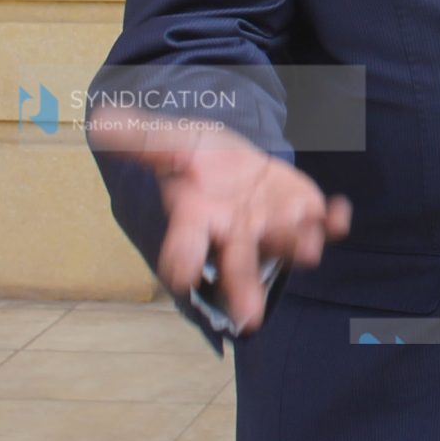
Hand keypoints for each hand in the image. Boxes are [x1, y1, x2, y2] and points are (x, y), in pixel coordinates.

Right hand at [88, 114, 348, 333]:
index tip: (181, 278)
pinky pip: (324, 225)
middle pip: (239, 266)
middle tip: (251, 318)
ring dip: (297, 246)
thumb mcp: (169, 143)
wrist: (234, 163)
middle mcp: (236, 235)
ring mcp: (273, 228)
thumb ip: (139, 138)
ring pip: (287, 246)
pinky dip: (334, 222)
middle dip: (244, 290)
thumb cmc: (197, 162)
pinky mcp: (305, 214)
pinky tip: (340, 213)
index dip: (183, 263)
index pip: (185, 249)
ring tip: (307, 247)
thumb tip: (99, 122)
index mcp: (198, 223)